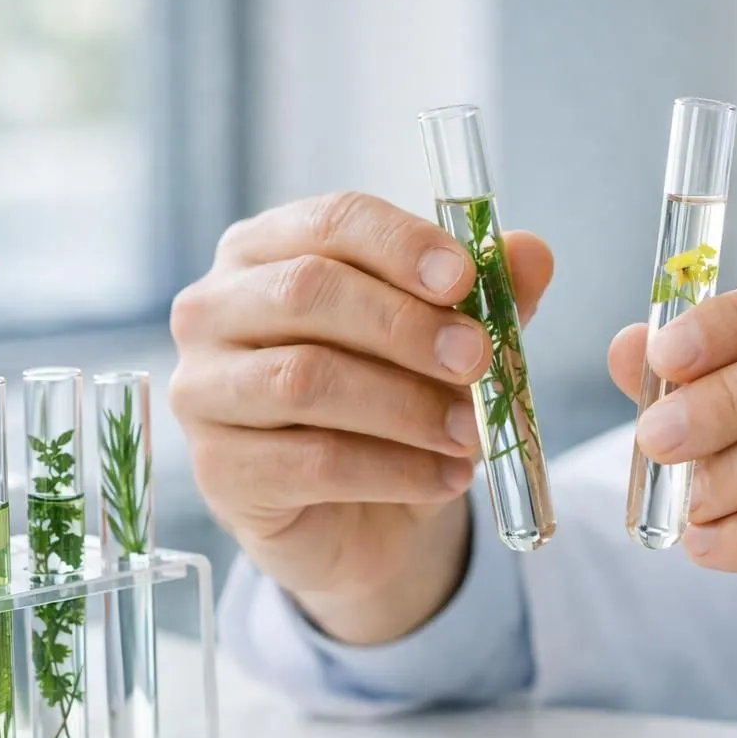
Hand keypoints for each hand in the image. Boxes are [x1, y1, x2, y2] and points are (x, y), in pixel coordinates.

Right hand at [170, 192, 552, 644]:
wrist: (363, 516)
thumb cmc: (392, 403)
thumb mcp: (449, 344)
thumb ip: (488, 296)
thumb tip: (532, 253)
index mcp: (268, 250)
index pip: (330, 221)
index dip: (400, 244)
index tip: (464, 279)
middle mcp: (216, 309)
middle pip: (308, 291)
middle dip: (405, 326)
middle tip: (475, 359)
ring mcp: (204, 390)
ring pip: (305, 380)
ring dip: (404, 406)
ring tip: (470, 432)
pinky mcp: (219, 470)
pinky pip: (313, 463)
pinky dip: (395, 470)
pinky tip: (446, 477)